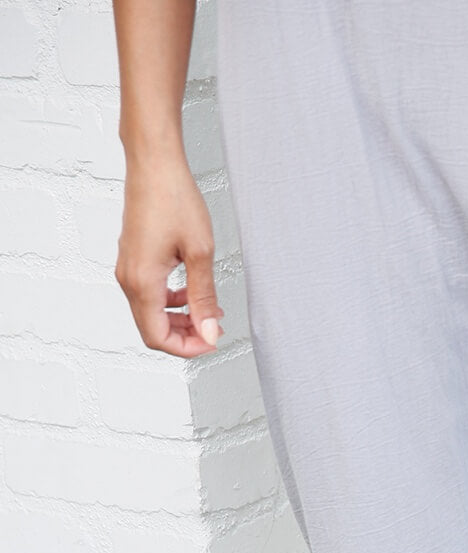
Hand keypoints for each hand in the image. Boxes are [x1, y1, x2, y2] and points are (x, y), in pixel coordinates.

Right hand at [115, 157, 223, 356]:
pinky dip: (171, 301)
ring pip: (151, 313)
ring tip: (208, 310)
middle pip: (152, 330)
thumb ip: (204, 297)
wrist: (154, 162)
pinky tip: (192, 291)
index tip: (212, 341)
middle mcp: (128, 278)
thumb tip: (209, 330)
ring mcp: (128, 268)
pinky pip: (149, 294)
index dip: (187, 348)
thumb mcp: (200, 253)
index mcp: (142, 282)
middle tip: (213, 328)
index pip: (158, 338)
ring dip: (179, 319)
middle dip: (185, 336)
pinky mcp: (132, 258)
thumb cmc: (173, 198)